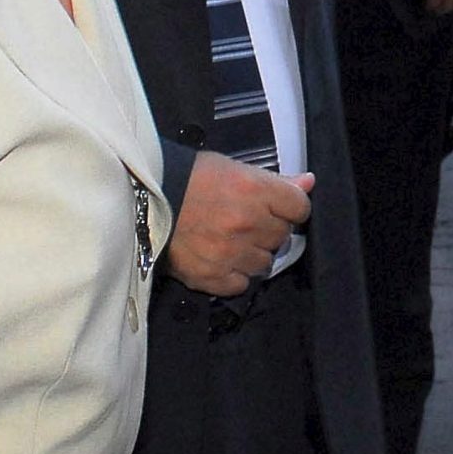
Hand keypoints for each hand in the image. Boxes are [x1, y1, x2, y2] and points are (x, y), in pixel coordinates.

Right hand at [167, 154, 313, 296]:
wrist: (144, 199)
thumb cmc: (190, 178)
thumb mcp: (234, 169)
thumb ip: (275, 181)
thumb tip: (308, 183)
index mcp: (254, 191)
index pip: (299, 208)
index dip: (290, 207)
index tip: (278, 207)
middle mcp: (247, 224)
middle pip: (282, 236)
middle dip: (269, 229)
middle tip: (248, 222)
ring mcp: (230, 253)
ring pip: (264, 263)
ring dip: (253, 254)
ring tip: (233, 241)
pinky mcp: (211, 277)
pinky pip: (241, 284)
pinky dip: (234, 275)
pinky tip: (222, 260)